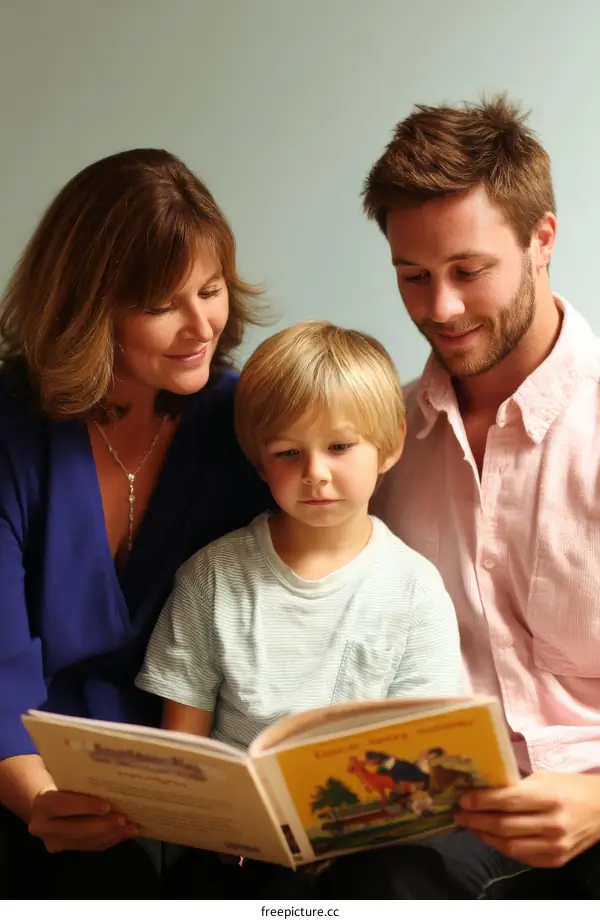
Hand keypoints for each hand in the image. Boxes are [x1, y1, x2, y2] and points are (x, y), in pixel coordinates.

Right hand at [28, 787, 138, 852]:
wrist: (43, 803)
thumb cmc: (60, 782)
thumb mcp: (66, 777)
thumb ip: (80, 780)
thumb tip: (111, 775)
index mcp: (42, 803)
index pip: (63, 805)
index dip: (85, 806)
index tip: (107, 806)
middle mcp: (42, 826)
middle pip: (75, 829)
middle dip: (102, 825)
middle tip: (123, 820)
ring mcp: (52, 841)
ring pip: (83, 841)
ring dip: (109, 836)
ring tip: (131, 829)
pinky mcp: (63, 849)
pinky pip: (88, 846)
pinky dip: (107, 840)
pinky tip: (123, 834)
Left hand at [455, 771, 599, 867]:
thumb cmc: (566, 787)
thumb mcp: (542, 779)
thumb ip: (515, 786)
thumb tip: (480, 787)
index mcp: (549, 797)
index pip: (508, 801)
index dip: (482, 801)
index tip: (463, 799)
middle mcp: (553, 824)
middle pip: (505, 826)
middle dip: (476, 820)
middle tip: (459, 814)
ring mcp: (555, 846)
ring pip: (510, 846)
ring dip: (484, 836)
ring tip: (470, 826)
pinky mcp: (556, 860)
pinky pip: (521, 857)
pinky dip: (501, 848)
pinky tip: (490, 837)